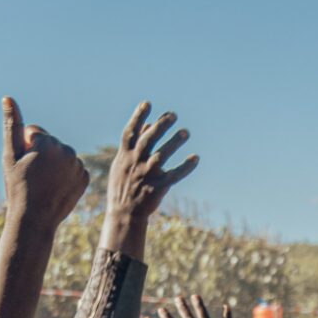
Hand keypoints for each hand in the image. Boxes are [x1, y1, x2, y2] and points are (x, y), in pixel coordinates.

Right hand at [1, 97, 88, 228]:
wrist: (35, 218)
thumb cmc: (17, 186)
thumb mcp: (10, 155)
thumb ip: (11, 125)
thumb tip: (8, 98)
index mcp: (47, 142)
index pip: (34, 132)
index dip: (25, 147)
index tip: (23, 164)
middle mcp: (67, 150)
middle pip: (50, 143)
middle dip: (40, 153)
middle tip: (33, 174)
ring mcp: (78, 165)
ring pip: (62, 155)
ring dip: (54, 163)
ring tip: (45, 181)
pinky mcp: (85, 177)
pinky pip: (73, 168)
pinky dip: (66, 174)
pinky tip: (57, 186)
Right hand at [103, 101, 198, 226]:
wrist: (123, 214)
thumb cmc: (124, 185)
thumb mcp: (122, 163)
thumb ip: (134, 143)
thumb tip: (147, 124)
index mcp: (124, 155)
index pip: (130, 132)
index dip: (137, 116)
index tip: (147, 103)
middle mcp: (135, 163)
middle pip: (147, 140)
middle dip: (160, 126)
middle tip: (173, 115)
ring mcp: (146, 175)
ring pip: (161, 156)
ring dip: (173, 143)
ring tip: (186, 132)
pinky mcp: (157, 187)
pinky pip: (174, 175)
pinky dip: (185, 167)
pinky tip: (195, 158)